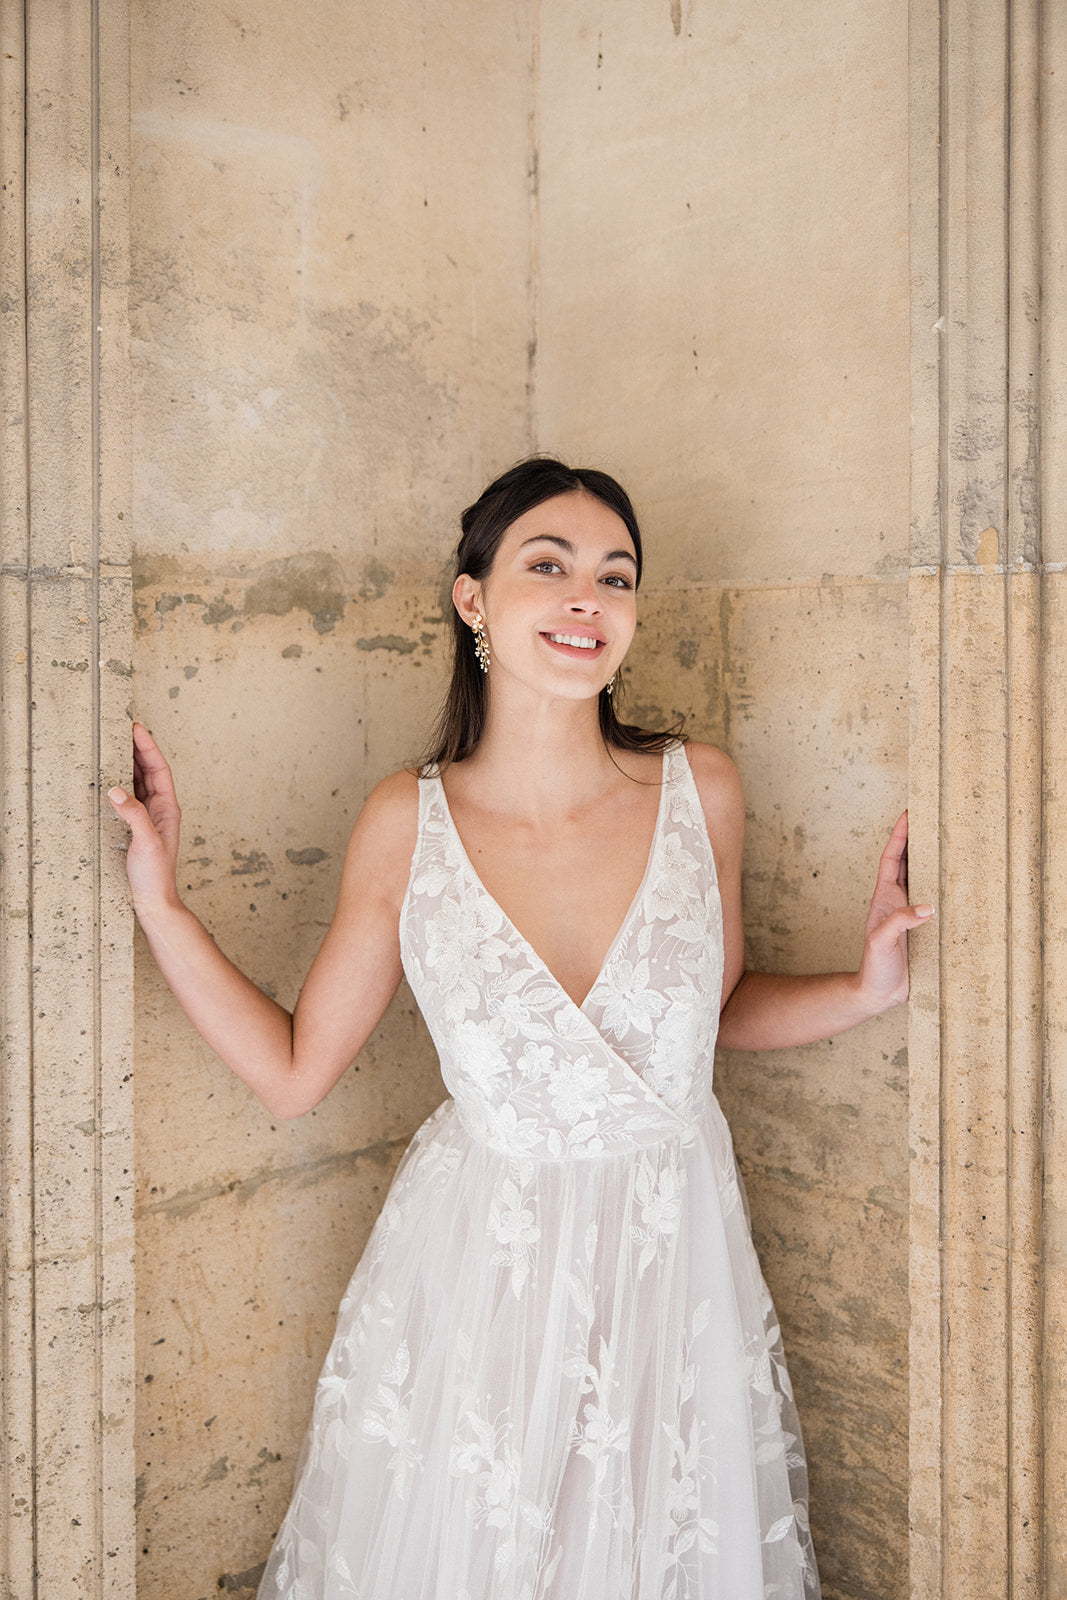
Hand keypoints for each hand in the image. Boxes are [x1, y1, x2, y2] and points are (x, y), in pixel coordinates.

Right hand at [107, 722, 182, 912]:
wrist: (154, 901)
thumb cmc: (155, 875)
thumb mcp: (145, 843)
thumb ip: (133, 815)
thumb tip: (116, 790)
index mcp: (168, 808)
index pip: (159, 769)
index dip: (148, 747)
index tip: (136, 728)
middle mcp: (160, 810)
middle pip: (150, 771)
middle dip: (138, 749)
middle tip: (123, 729)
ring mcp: (149, 818)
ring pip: (140, 782)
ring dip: (130, 763)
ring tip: (116, 745)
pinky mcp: (136, 827)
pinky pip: (130, 797)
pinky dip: (121, 783)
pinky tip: (109, 778)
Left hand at [856, 811, 933, 1012]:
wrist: (879, 993)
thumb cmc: (875, 966)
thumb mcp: (881, 942)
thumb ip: (900, 923)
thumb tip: (927, 907)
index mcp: (885, 898)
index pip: (892, 859)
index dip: (899, 836)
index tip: (908, 814)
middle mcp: (898, 900)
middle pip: (908, 862)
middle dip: (918, 839)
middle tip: (934, 817)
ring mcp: (911, 912)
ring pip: (923, 879)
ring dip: (934, 860)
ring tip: (949, 841)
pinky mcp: (924, 927)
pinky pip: (936, 901)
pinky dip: (946, 888)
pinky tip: (960, 883)